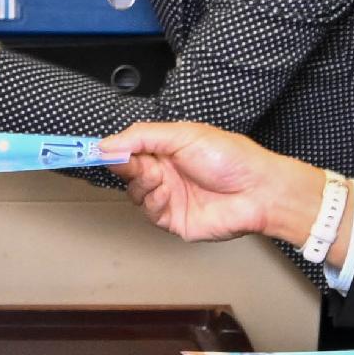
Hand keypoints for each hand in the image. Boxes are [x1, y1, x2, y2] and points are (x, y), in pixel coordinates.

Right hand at [99, 121, 330, 244]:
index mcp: (168, 148)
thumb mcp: (184, 134)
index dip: (112, 149)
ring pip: (135, 192)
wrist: (258, 191)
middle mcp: (166, 172)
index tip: (94, 149)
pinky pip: (148, 212)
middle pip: (128, 170)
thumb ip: (143, 136)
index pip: (130, 148)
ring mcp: (169, 197)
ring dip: (142, 183)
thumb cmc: (232, 158)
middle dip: (126, 165)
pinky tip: (166, 193)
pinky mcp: (173, 220)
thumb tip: (109, 143)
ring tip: (159, 176)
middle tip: (127, 160)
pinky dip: (152, 201)